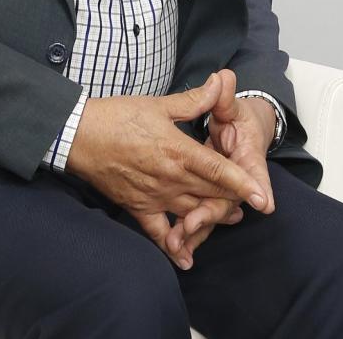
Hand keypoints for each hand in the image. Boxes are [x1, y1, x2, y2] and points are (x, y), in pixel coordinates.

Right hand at [64, 72, 270, 268]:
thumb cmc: (117, 116)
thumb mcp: (159, 104)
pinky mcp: (138, 207)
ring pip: (192, 213)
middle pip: (211, 194)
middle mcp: (171, 178)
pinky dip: (173, 246)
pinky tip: (186, 259)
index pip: (219, 171)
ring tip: (230, 219)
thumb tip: (219, 83)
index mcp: (179, 151)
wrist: (79, 135)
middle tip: (249, 203)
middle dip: (233, 200)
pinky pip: (159, 232)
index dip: (243, 184)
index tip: (262, 198)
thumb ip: (193, 100)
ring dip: (212, 218)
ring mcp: (155, 196)